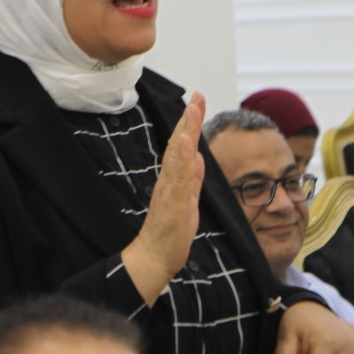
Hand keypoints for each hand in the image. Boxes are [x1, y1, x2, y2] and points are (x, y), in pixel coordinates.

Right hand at [121, 93, 205, 303]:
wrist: (155, 257)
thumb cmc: (170, 233)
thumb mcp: (188, 201)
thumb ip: (192, 179)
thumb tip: (197, 156)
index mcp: (174, 179)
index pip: (183, 147)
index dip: (190, 124)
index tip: (197, 102)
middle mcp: (169, 179)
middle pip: (179, 144)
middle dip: (188, 119)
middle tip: (196, 96)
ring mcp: (169, 189)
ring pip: (177, 155)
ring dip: (184, 130)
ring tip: (191, 109)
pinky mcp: (172, 201)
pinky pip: (177, 176)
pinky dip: (180, 157)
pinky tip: (183, 141)